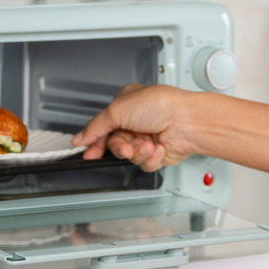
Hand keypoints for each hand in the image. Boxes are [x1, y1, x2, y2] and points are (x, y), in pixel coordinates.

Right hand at [71, 84, 195, 171]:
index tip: (87, 152)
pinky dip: (150, 158)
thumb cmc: (162, 105)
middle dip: (120, 148)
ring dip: (137, 152)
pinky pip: (143, 163)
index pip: (102, 127)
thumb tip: (79, 138)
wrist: (188, 122)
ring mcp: (146, 137)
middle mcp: (135, 121)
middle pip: (114, 143)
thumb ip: (95, 127)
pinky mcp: (156, 152)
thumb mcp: (118, 110)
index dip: (94, 141)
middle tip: (124, 147)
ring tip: (147, 144)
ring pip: (128, 155)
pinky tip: (158, 148)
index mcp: (125, 105)